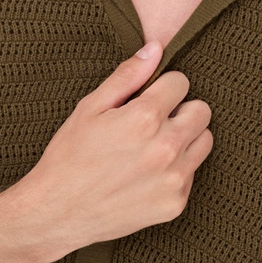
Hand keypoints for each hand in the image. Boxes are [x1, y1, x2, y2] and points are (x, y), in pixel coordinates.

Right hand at [12, 41, 212, 262]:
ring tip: (152, 146)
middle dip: (180, 109)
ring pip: (205, 140)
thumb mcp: (90, 107)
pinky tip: (147, 173)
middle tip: (152, 122)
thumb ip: (127, 76)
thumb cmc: (69, 156)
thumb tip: (155, 48)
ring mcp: (174, 179)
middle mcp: (166, 148)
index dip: (162, 87)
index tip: (146, 98)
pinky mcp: (176, 203)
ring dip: (185, 138)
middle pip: (202, 110)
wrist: (56, 213)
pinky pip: (193, 172)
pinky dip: (177, 169)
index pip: (181, 82)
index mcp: (145, 118)